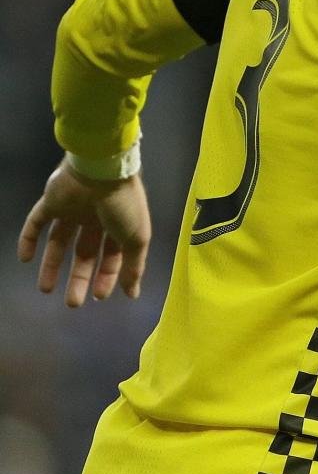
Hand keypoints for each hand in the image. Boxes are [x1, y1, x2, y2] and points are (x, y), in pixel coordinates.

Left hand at [17, 160, 150, 306]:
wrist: (102, 170)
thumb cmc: (123, 205)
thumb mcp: (137, 238)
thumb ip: (134, 266)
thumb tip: (133, 294)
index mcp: (118, 225)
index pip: (110, 256)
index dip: (105, 276)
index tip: (98, 297)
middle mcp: (94, 219)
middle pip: (83, 253)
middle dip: (79, 278)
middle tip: (72, 303)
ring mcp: (72, 210)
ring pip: (59, 242)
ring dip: (51, 265)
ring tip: (45, 290)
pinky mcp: (52, 202)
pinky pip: (36, 223)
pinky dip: (28, 240)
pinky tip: (24, 259)